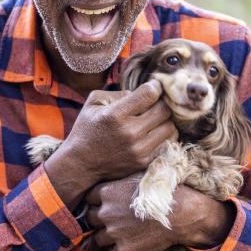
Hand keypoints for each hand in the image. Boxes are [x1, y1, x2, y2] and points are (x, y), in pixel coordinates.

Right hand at [45, 81, 176, 206]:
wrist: (80, 164)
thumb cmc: (87, 129)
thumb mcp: (94, 103)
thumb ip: (118, 93)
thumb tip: (141, 93)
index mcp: (115, 114)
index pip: (149, 94)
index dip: (156, 86)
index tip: (154, 86)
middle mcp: (129, 132)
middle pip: (164, 110)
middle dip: (162, 102)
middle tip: (156, 102)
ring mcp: (138, 149)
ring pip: (170, 127)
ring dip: (166, 119)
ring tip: (155, 118)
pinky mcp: (143, 161)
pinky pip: (167, 143)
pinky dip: (164, 134)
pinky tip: (154, 131)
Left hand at [85, 174, 235, 250]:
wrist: (183, 212)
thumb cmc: (164, 190)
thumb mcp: (139, 176)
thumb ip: (120, 179)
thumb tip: (114, 172)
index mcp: (107, 191)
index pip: (88, 199)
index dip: (97, 203)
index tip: (105, 205)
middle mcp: (106, 212)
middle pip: (91, 219)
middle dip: (100, 221)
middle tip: (114, 222)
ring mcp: (114, 233)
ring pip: (98, 240)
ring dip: (107, 240)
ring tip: (122, 237)